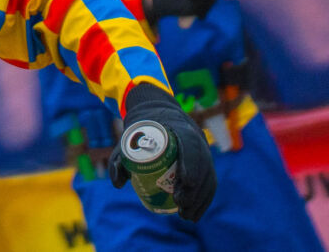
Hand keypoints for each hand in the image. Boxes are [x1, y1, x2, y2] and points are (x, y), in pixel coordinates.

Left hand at [109, 81, 215, 220]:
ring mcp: (203, 151)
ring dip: (200, 199)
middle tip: (180, 204)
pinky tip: (195, 214)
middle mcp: (196, 138)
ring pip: (208, 176)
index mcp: (179, 127)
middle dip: (195, 188)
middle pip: (202, 165)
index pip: (191, 145)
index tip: (185, 183)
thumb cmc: (142, 128)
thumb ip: (119, 157)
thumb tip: (118, 184)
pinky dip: (204, 200)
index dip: (191, 164)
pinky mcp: (206, 162)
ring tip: (186, 216)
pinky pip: (210, 182)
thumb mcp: (128, 137)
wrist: (160, 112)